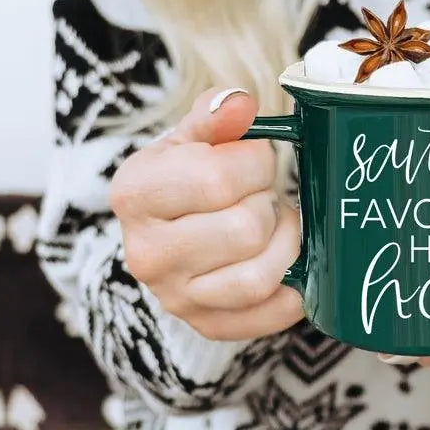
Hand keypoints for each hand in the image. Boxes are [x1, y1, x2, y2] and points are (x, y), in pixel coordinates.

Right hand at [110, 88, 303, 340]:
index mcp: (136, 194)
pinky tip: (289, 263)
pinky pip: (268, 315)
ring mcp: (175, 297)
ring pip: (258, 278)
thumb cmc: (186, 176)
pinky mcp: (206, 324)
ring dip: (285, 244)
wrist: (168, 231)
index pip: (218, 178)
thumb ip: (215, 115)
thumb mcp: (193, 136)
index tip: (254, 158)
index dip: (255, 162)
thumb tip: (239, 104)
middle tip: (263, 195)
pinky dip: (293, 289)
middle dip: (269, 203)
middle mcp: (146, 254)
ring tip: (276, 225)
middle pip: (245, 229)